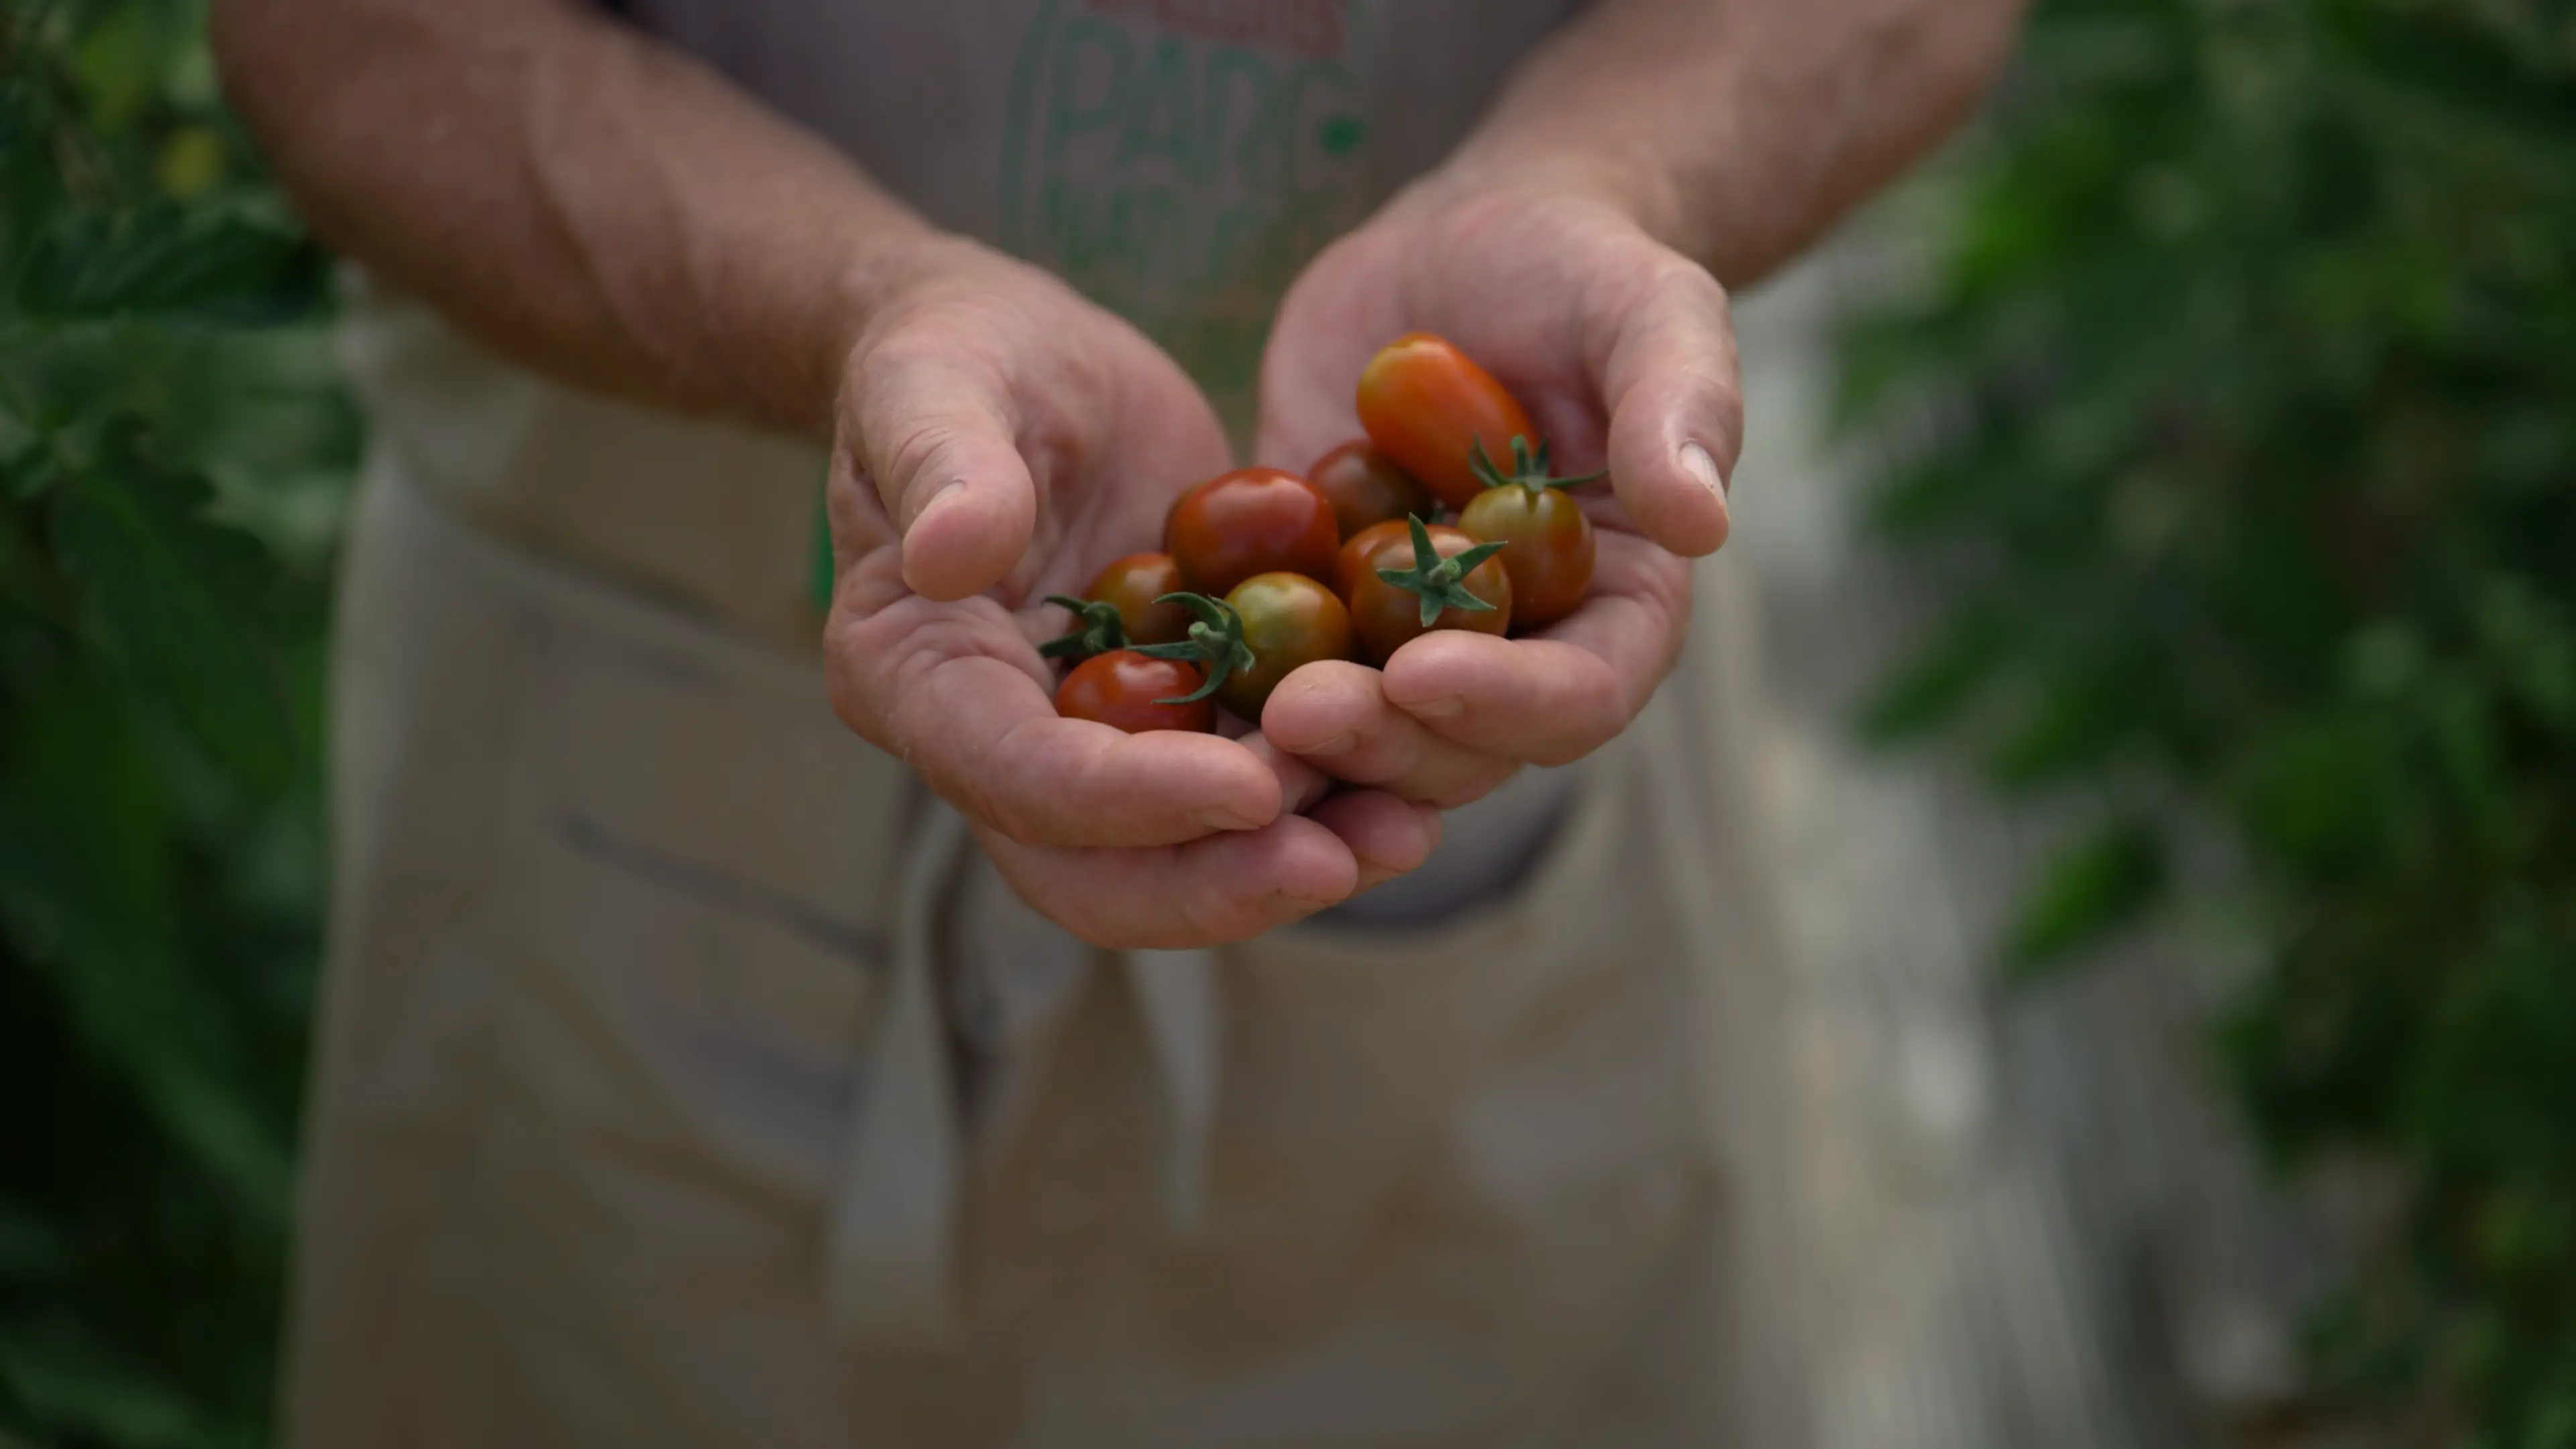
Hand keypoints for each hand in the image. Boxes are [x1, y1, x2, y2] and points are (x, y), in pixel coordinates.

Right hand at [821, 238, 1437, 946]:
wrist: (1017, 358)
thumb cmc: (959, 354)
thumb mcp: (933, 378)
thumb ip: (939, 462)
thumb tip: (949, 553)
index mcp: (911, 675)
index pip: (1015, 775)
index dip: (1130, 799)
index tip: (1250, 787)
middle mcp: (992, 743)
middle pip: (1093, 873)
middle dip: (1216, 882)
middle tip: (1339, 860)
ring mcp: (1087, 745)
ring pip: (1175, 863)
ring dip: (1286, 865)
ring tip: (1403, 832)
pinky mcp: (1173, 720)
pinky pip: (1243, 796)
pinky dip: (1324, 801)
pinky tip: (1420, 781)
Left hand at [1254, 180, 1740, 805]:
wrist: (1464, 250)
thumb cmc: (1583, 272)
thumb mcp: (1651, 309)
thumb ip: (1682, 406)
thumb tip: (1703, 519)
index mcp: (1616, 608)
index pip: (1584, 694)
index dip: (1511, 703)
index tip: (1425, 673)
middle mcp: (1515, 652)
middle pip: (1461, 745)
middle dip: (1384, 741)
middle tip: (1300, 711)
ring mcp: (1405, 641)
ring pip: (1359, 736)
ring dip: (1298, 743)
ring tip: (1230, 710)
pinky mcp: (1311, 610)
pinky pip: (1263, 670)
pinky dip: (1217, 686)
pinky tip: (1151, 678)